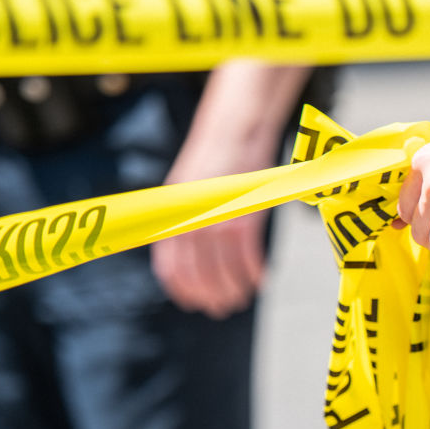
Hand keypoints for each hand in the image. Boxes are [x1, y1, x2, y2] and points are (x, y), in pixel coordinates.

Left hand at [150, 61, 311, 316]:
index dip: (181, 289)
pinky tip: (260, 279)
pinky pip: (247, 251)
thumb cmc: (220, 152)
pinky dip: (254, 270)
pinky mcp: (244, 207)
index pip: (168, 263)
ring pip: (221, 265)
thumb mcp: (193, 183)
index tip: (194, 304)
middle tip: (224, 308)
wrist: (239, 120)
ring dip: (233, 287)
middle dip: (210, 294)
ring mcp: (217, 211)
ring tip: (242, 297)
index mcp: (173, 208)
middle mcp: (190, 212)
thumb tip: (191, 249)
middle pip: (196, 270)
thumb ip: (188, 214)